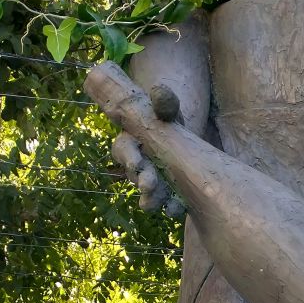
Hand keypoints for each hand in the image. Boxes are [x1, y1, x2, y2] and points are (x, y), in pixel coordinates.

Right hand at [86, 62, 185, 214]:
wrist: (179, 132)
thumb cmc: (168, 117)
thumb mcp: (168, 107)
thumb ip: (165, 101)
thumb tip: (160, 92)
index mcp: (132, 140)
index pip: (124, 149)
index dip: (129, 157)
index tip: (137, 163)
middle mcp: (138, 162)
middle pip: (135, 174)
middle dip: (143, 180)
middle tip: (150, 185)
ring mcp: (151, 178)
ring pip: (149, 191)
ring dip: (154, 198)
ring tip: (164, 205)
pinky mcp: (168, 190)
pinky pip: (166, 200)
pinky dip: (172, 206)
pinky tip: (179, 210)